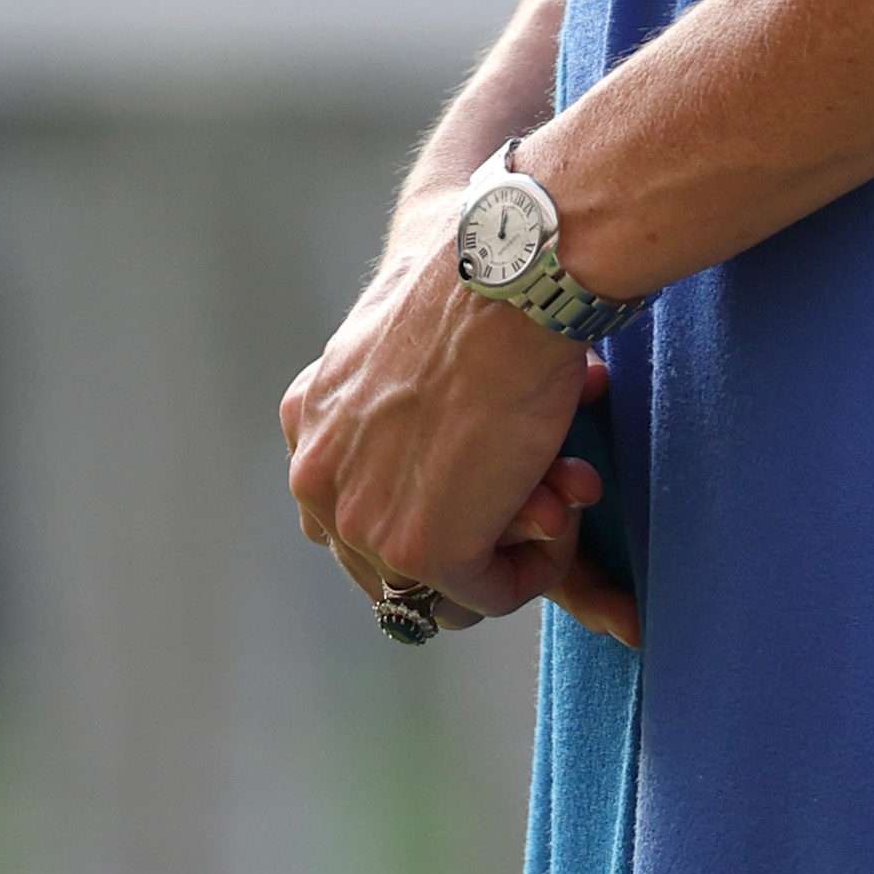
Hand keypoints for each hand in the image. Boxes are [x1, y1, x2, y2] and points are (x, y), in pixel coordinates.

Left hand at [283, 230, 625, 639]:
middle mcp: (316, 479)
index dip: (432, 506)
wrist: (511, 279)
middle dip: (470, 536)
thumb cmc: (481, 284)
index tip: (492, 479)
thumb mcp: (400, 330)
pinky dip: (537, 566)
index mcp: (306, 422)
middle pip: (392, 561)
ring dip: (507, 554)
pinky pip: (490, 594)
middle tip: (537, 492)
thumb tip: (437, 448)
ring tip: (558, 496)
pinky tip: (566, 505)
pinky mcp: (425, 552)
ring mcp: (363, 523)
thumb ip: (391, 395)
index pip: (354, 510)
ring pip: (440, 590)